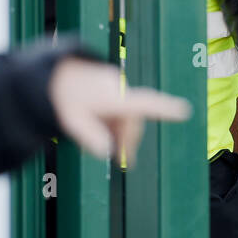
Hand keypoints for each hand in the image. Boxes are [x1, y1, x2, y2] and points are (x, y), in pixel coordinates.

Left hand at [48, 57, 191, 162]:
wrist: (53, 75)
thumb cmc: (64, 100)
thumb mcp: (71, 122)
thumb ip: (89, 137)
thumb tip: (108, 151)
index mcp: (113, 97)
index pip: (143, 103)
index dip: (165, 108)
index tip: (184, 111)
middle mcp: (121, 88)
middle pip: (134, 119)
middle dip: (129, 140)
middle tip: (122, 161)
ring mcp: (119, 86)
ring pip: (129, 114)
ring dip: (122, 132)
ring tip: (110, 146)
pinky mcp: (116, 86)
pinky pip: (123, 107)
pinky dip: (118, 121)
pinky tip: (106, 129)